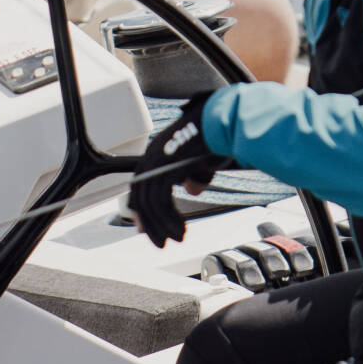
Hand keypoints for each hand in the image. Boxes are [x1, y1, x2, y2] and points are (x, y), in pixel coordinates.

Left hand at [127, 94, 231, 248]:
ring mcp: (157, 162)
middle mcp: (152, 156)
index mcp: (156, 151)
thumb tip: (192, 191)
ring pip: (150, 203)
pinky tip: (181, 230)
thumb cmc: (215, 137)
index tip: (145, 227)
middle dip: (149, 223)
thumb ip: (193, 175)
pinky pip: (161, 202)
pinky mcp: (167, 169)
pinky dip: (169, 220)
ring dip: (162, 225)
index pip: (140, 185)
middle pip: (141, 197)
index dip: (142, 208)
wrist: (222, 121)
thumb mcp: (202, 160)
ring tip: (177, 238)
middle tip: (159, 242)